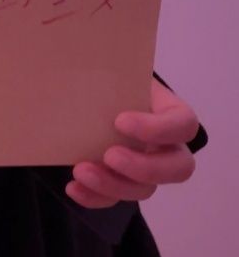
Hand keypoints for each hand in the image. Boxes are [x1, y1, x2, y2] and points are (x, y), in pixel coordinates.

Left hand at [65, 77, 200, 208]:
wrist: (91, 99)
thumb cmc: (107, 82)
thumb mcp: (112, 71)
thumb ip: (105, 69)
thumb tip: (78, 56)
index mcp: (169, 112)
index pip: (183, 124)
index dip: (157, 128)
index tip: (120, 120)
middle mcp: (166, 145)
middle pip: (177, 168)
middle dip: (143, 167)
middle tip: (109, 155)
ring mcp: (147, 169)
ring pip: (145, 190)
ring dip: (113, 185)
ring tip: (80, 171)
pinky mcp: (123, 184)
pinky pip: (115, 200)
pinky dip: (94, 198)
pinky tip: (73, 187)